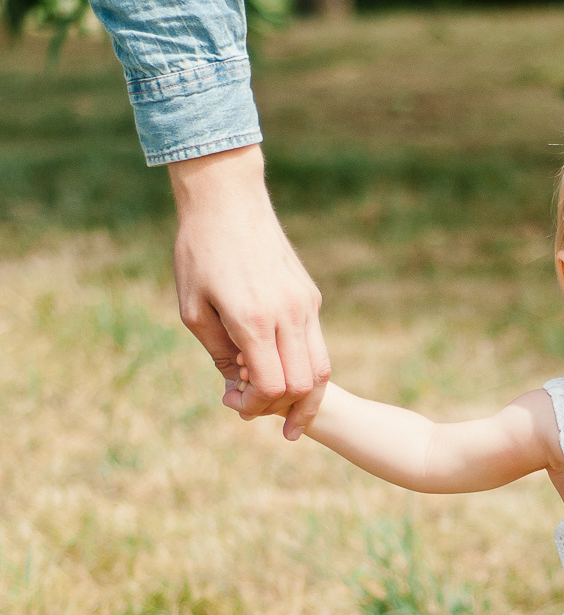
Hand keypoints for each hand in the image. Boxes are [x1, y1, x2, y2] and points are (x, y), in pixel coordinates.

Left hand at [169, 145, 329, 440]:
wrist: (228, 199)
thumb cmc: (200, 252)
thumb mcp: (193, 309)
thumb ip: (219, 353)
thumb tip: (238, 387)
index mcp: (253, 319)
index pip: (273, 386)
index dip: (257, 405)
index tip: (234, 402)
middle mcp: (288, 314)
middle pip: (305, 384)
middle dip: (283, 408)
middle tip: (260, 415)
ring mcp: (305, 304)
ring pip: (320, 368)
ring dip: (303, 395)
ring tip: (285, 413)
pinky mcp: (310, 295)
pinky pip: (316, 343)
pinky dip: (301, 366)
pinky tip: (278, 368)